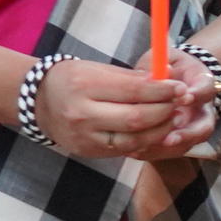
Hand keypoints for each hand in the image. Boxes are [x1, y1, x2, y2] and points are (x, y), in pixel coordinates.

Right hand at [36, 59, 216, 163]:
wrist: (40, 103)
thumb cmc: (73, 79)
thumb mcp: (98, 69)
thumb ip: (132, 77)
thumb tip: (168, 78)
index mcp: (85, 85)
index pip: (133, 91)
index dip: (162, 91)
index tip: (180, 87)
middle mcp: (82, 114)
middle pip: (136, 118)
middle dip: (165, 111)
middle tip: (180, 103)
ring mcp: (84, 137)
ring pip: (133, 139)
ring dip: (160, 130)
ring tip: (172, 118)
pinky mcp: (89, 152)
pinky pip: (124, 150)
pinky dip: (145, 142)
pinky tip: (156, 132)